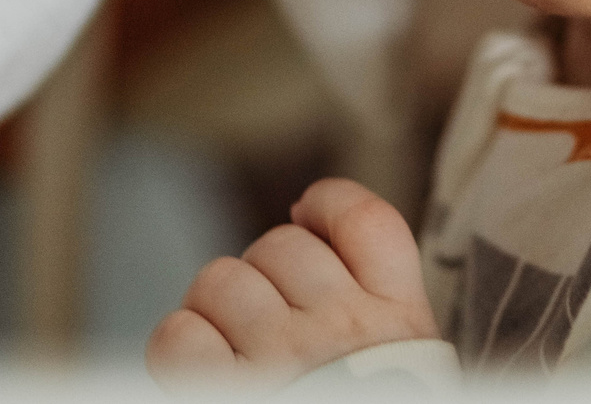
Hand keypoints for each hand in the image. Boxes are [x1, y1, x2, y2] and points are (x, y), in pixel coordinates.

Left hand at [148, 179, 437, 388]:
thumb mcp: (411, 370)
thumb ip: (379, 311)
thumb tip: (310, 222)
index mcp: (401, 324)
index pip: (365, 219)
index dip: (326, 206)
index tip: (307, 216)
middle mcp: (345, 329)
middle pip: (281, 245)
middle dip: (264, 277)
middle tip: (271, 327)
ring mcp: (286, 358)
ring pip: (221, 279)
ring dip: (216, 311)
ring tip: (235, 354)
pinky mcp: (231, 396)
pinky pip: (180, 334)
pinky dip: (179, 348)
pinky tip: (202, 370)